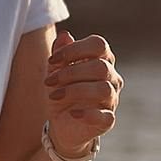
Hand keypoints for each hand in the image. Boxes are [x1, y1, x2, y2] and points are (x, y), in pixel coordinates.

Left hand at [44, 30, 121, 155]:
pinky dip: (87, 113)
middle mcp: (111, 78)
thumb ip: (60, 54)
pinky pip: (105, 116)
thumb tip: (65, 35)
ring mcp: (111, 99)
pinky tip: (72, 113)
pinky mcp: (107, 120)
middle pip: (100, 67)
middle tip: (49, 81)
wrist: (62, 124)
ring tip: (54, 96)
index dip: (75, 49)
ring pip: (103, 89)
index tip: (52, 59)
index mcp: (101, 60)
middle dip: (71, 72)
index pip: (98, 45)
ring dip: (75, 90)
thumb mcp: (55, 73)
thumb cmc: (61, 93)